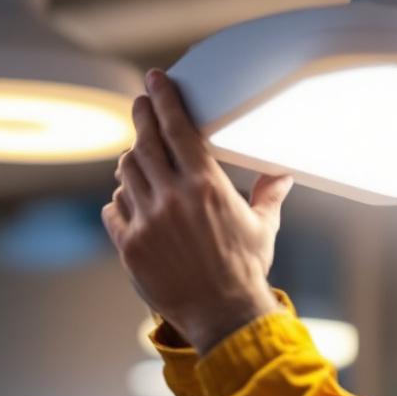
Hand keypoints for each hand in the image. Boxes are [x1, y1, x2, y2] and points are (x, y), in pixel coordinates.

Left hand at [102, 69, 293, 353]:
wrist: (223, 315)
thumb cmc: (246, 270)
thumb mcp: (262, 227)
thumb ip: (268, 195)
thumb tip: (283, 174)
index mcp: (206, 185)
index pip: (177, 128)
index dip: (163, 99)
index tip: (155, 80)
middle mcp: (172, 198)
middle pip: (145, 143)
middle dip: (141, 116)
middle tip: (141, 103)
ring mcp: (147, 222)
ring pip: (126, 174)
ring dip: (131, 160)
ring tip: (138, 155)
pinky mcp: (130, 246)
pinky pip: (113, 210)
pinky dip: (119, 200)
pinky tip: (128, 200)